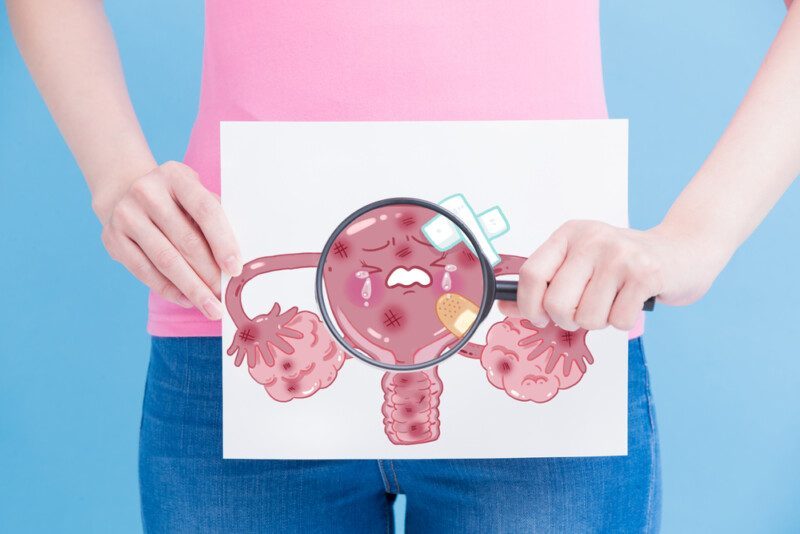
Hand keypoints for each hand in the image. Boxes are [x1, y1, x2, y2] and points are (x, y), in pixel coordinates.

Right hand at [98, 161, 241, 318]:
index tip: (235, 269)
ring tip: (210, 307)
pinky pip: (145, 271)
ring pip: (165, 260)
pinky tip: (187, 300)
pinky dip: (169, 289)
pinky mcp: (113, 238)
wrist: (123, 192)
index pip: (205, 210)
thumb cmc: (174, 200)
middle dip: (209, 273)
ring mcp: (126, 215)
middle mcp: (147, 192)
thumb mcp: (195, 195)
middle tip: (225, 297)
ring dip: (192, 288)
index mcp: (176, 176)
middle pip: (186, 240)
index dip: (223, 242)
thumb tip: (236, 261)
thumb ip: (215, 219)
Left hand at [498, 220, 724, 330]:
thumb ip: (544, 284)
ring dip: (600, 321)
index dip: (529, 306)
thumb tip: (504, 306)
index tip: (540, 317)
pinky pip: (617, 321)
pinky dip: (623, 321)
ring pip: (587, 317)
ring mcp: (619, 255)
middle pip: (557, 304)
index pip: (532, 275)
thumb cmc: (626, 263)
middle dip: (569, 320)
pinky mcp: (645, 273)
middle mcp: (591, 240)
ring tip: (614, 301)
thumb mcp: (580, 264)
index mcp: (569, 235)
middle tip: (586, 311)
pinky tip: (632, 301)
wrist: (685, 250)